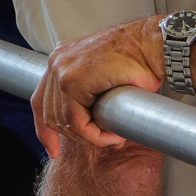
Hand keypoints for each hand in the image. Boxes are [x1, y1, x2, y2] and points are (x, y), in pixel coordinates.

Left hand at [31, 19, 163, 156]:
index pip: (41, 100)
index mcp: (62, 58)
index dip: (45, 130)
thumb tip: (96, 130)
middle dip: (75, 136)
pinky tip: (112, 135)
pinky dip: (93, 135)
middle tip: (105, 140)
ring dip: (89, 137)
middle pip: (49, 114)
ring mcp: (62, 69)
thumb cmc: (141, 60)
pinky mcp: (73, 80)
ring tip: (114, 136)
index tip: (54, 150)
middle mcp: (57, 61)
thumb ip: (94, 101)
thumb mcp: (108, 80)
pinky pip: (76, 121)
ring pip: (63, 121)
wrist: (155, 45)